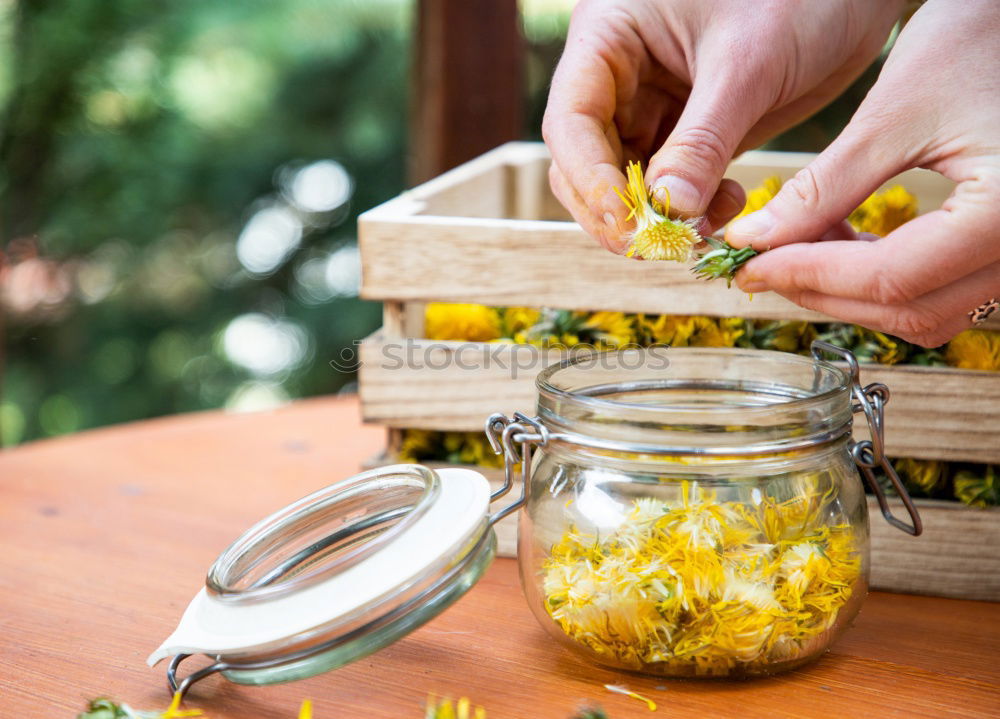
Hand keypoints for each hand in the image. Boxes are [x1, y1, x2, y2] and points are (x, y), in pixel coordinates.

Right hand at [542, 0, 903, 251]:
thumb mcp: (748, 65)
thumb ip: (704, 140)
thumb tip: (669, 211)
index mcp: (609, 36)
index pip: (571, 120)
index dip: (590, 177)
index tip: (627, 223)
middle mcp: (618, 74)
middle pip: (585, 160)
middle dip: (617, 208)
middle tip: (658, 246)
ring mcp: (649, 105)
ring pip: (624, 180)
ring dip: (654, 217)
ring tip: (699, 232)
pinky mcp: (686, 131)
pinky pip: (668, 185)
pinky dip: (688, 210)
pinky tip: (723, 211)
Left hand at [727, 0, 999, 346]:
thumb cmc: (977, 41)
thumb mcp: (893, 116)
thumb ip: (823, 188)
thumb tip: (754, 240)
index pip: (889, 277)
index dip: (807, 276)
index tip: (749, 266)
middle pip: (908, 309)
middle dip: (823, 292)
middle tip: (761, 264)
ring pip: (924, 312)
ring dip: (851, 293)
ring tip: (798, 246)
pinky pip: (941, 291)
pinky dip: (884, 281)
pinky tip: (840, 242)